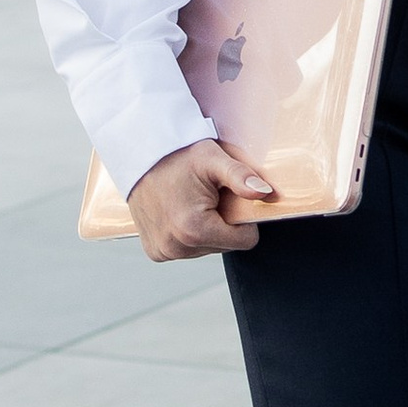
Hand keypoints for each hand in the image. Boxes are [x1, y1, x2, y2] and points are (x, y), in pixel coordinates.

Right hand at [128, 136, 275, 258]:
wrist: (140, 154)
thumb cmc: (179, 155)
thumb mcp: (213, 160)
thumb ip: (241, 177)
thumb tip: (267, 193)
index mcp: (194, 230)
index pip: (245, 241)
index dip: (243, 219)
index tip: (225, 198)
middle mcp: (176, 247)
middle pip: (226, 245)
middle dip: (222, 222)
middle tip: (206, 197)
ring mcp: (163, 252)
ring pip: (207, 248)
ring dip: (206, 228)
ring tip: (191, 202)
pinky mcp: (155, 252)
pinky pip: (188, 248)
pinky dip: (188, 233)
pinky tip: (178, 210)